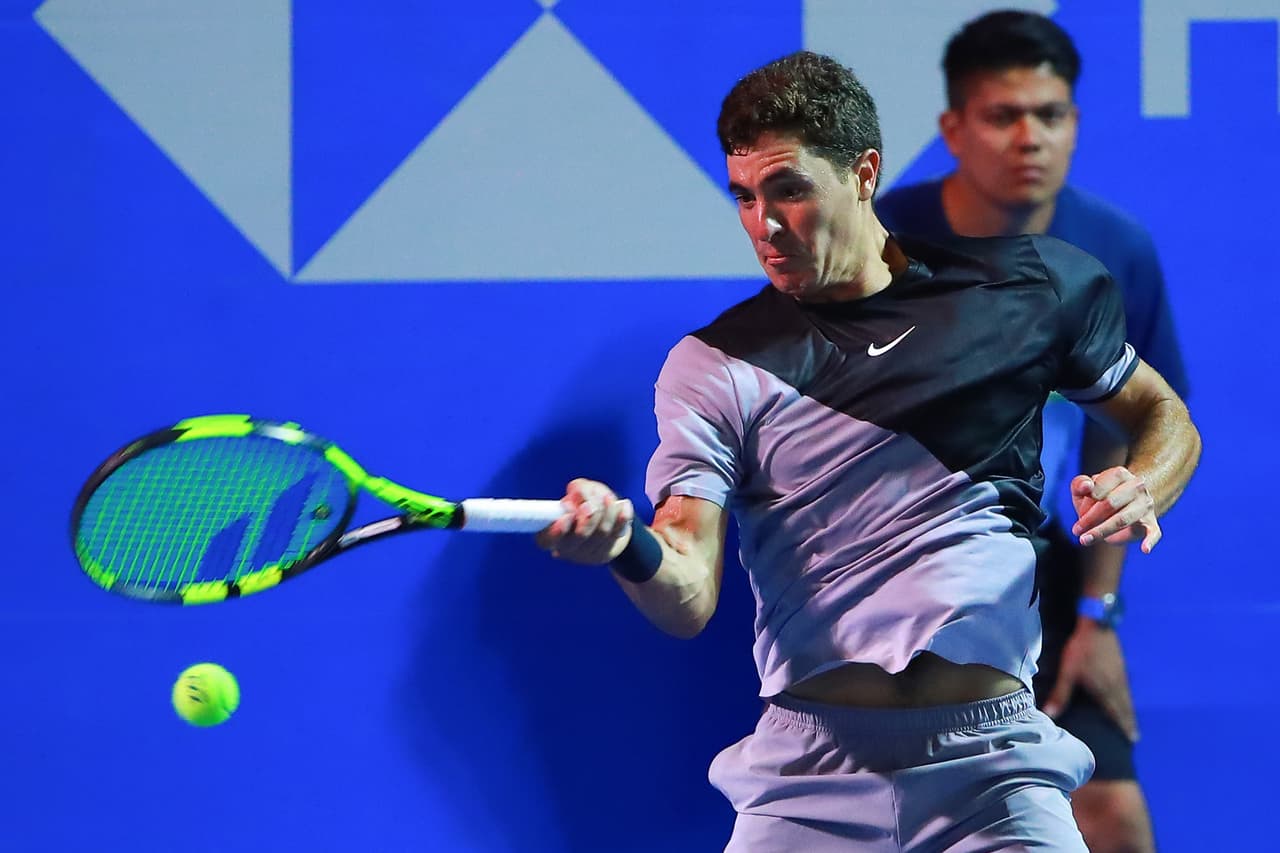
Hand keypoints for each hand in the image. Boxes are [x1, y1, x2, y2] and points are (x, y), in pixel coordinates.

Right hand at [535, 478, 634, 564]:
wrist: (605, 517)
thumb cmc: (586, 501)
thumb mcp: (579, 490)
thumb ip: (578, 489)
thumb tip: (580, 496)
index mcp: (550, 534)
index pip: (546, 540)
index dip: (557, 530)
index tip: (568, 515)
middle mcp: (565, 548)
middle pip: (579, 536)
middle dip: (589, 518)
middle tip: (592, 504)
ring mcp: (585, 554)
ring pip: (600, 533)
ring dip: (607, 512)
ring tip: (609, 497)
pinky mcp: (604, 554)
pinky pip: (616, 535)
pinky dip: (622, 517)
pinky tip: (624, 505)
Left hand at [1042, 620, 1139, 741]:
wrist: (1097, 625)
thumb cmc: (1081, 650)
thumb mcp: (1068, 672)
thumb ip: (1060, 694)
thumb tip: (1050, 713)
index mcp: (1106, 689)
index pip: (1116, 712)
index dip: (1123, 725)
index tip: (1132, 739)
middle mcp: (1118, 684)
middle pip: (1126, 707)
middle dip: (1129, 722)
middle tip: (1135, 736)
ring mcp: (1122, 674)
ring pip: (1128, 697)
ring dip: (1130, 710)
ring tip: (1131, 720)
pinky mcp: (1121, 665)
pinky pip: (1127, 687)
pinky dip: (1128, 697)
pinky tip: (1126, 696)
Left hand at [1070, 466, 1160, 552]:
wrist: (1127, 504)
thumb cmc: (1101, 496)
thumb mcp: (1085, 489)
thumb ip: (1079, 484)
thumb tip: (1087, 486)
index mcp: (1120, 474)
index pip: (1100, 487)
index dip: (1087, 502)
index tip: (1079, 514)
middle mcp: (1137, 487)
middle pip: (1110, 503)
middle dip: (1090, 518)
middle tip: (1076, 531)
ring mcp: (1145, 506)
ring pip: (1123, 519)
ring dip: (1102, 531)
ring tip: (1085, 540)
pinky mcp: (1151, 523)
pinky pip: (1153, 532)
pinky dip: (1150, 541)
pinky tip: (1145, 549)